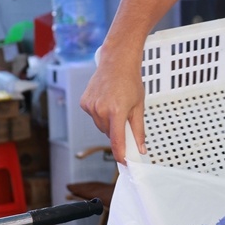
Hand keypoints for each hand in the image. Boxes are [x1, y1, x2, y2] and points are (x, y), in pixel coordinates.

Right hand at [79, 49, 145, 163]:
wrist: (117, 61)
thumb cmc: (130, 81)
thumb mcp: (139, 106)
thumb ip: (138, 130)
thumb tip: (140, 148)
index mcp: (116, 112)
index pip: (117, 142)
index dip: (121, 155)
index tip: (125, 163)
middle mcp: (100, 110)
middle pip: (109, 134)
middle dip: (117, 132)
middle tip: (124, 118)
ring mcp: (90, 106)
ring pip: (100, 126)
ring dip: (108, 123)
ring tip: (115, 105)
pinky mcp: (84, 103)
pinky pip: (93, 116)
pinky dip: (99, 114)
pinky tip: (106, 100)